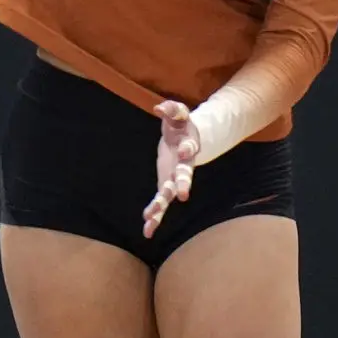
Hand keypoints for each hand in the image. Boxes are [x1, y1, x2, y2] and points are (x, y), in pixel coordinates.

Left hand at [142, 100, 199, 238]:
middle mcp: (185, 165)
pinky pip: (160, 203)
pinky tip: (147, 230)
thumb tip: (159, 108)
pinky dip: (155, 215)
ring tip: (150, 217)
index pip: (190, 147)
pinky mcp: (166, 185)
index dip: (188, 148)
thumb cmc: (180, 126)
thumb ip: (172, 110)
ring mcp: (175, 177)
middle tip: (183, 195)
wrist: (182, 140)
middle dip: (183, 184)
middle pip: (185, 175)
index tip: (186, 151)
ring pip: (170, 193)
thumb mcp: (178, 114)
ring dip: (161, 205)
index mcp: (189, 144)